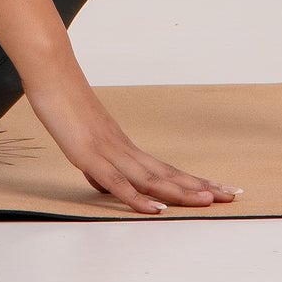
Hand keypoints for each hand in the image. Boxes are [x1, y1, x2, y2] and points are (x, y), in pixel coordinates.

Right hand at [25, 71, 239, 215]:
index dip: (191, 181)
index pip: (165, 168)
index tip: (217, 189)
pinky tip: (156, 209)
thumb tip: (104, 185)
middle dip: (199, 187)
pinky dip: (138, 198)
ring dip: (180, 192)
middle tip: (231, 196)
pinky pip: (118, 182)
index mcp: (124, 146)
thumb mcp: (82, 143)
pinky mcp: (90, 155)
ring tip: (207, 202)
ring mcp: (108, 151)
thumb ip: (97, 165)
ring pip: (151, 177)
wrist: (51, 72)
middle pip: (167, 172)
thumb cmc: (63, 103)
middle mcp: (123, 148)